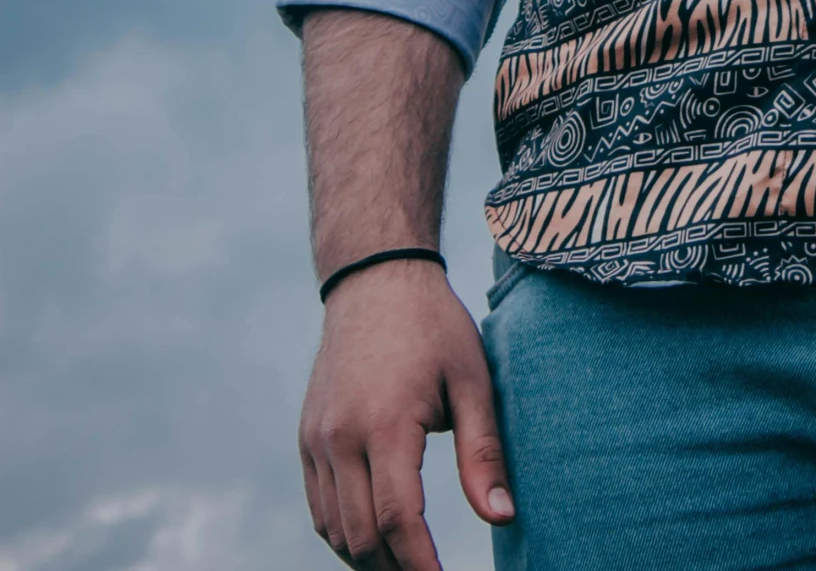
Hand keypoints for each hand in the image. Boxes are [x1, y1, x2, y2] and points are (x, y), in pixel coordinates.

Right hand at [299, 259, 513, 568]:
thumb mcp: (472, 380)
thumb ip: (484, 452)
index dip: (420, 564)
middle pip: (360, 536)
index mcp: (386, 423)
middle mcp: (340, 436)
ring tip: (407, 564)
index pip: (397, 520)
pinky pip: (319, 506)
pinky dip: (343, 533)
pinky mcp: (307, 436)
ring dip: (367, 558)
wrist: (375, 279)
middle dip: (395, 568)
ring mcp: (317, 438)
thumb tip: (501, 516)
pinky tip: (376, 538)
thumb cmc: (434, 326)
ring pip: (333, 529)